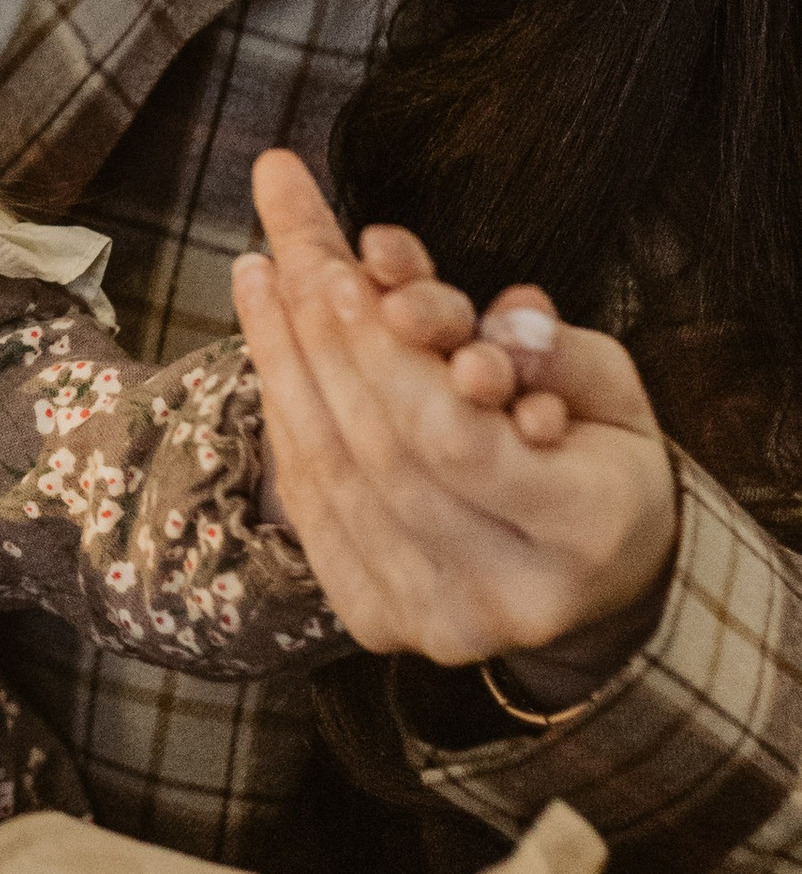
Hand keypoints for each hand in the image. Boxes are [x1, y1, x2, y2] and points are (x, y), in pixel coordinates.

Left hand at [232, 150, 677, 674]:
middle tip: (289, 252)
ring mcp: (436, 620)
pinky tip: (269, 347)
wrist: (601, 583)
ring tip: (260, 275)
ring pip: (329, 478)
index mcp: (588, 529)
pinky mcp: (379, 621)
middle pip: (379, 453)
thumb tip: (493, 310)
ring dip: (283, 365)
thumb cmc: (606, 463)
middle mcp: (507, 593)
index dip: (390, 354)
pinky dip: (286, 417)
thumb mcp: (614, 390)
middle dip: (324, 339)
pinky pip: (311, 506)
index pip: (456, 439)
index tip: (347, 268)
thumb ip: (552, 347)